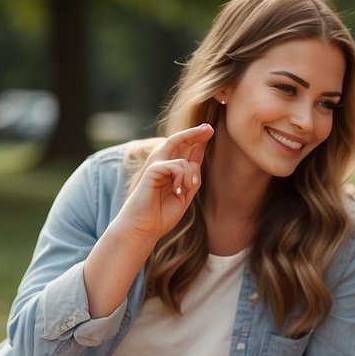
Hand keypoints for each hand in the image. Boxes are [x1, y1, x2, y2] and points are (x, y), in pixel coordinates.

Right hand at [119, 124, 213, 242]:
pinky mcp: (152, 169)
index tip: (209, 130)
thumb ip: (192, 175)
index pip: (186, 151)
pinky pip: (176, 165)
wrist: (145, 227)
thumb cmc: (163, 214)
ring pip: (184, 160)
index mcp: (171, 170)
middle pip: (180, 142)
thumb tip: (197, 154)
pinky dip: (182, 179)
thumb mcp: (185, 193)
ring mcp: (156, 165)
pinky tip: (177, 191)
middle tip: (209, 128)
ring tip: (184, 191)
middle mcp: (162, 164)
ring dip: (190, 177)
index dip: (197, 140)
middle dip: (195, 134)